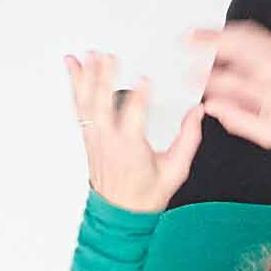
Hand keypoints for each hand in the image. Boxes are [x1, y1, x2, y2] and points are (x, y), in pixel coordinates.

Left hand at [66, 43, 199, 214]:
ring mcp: (96, 137)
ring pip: (86, 103)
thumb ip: (188, 139)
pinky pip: (80, 108)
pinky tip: (73, 71)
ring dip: (84, 78)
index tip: (146, 79)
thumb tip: (197, 114)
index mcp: (131, 148)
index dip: (141, 96)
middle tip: (108, 57)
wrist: (121, 213)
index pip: (135, 117)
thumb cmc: (146, 194)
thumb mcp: (175, 170)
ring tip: (84, 57)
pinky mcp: (89, 136)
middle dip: (104, 78)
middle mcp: (109, 141)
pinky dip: (75, 87)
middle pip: (102, 104)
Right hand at [189, 21, 270, 155]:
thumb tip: (213, 107)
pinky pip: (255, 32)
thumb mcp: (269, 135)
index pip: (225, 80)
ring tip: (196, 35)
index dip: (202, 79)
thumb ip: (237, 121)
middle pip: (233, 46)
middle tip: (185, 42)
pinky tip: (223, 34)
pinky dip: (235, 31)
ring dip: (217, 33)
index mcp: (267, 92)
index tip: (189, 79)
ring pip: (243, 34)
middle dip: (206, 42)